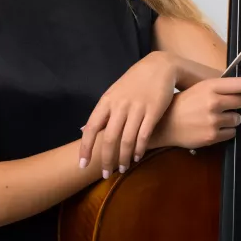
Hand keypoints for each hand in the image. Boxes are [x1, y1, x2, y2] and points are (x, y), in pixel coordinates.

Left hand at [78, 51, 177, 177]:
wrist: (158, 67)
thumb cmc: (134, 82)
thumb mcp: (114, 93)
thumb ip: (102, 112)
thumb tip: (85, 130)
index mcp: (107, 101)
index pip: (92, 128)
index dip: (86, 148)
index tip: (82, 165)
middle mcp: (120, 105)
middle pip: (109, 138)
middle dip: (106, 159)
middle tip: (106, 174)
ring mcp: (137, 108)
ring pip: (126, 140)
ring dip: (123, 158)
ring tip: (122, 169)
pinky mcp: (153, 111)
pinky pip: (143, 135)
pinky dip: (139, 149)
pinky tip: (137, 157)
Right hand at [150, 76, 240, 149]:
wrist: (165, 124)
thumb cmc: (183, 104)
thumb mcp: (199, 89)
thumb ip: (219, 87)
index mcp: (210, 87)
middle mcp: (214, 102)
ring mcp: (214, 120)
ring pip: (238, 119)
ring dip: (234, 118)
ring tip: (220, 117)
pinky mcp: (213, 135)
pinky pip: (231, 133)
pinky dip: (227, 131)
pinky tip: (215, 127)